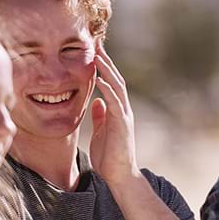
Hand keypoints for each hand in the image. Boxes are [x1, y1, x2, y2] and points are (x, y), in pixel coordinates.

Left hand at [89, 43, 138, 185]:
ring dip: (107, 70)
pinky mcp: (122, 124)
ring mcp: (124, 116)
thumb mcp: (102, 131)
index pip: (111, 82)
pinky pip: (115, 102)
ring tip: (97, 55)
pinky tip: (100, 79)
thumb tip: (96, 101)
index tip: (94, 51)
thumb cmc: (109, 157)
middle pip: (116, 79)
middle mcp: (123, 109)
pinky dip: (108, 89)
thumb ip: (100, 115)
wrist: (120, 176)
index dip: (103, 67)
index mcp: (117, 110)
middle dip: (106, 61)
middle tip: (96, 43)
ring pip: (117, 87)